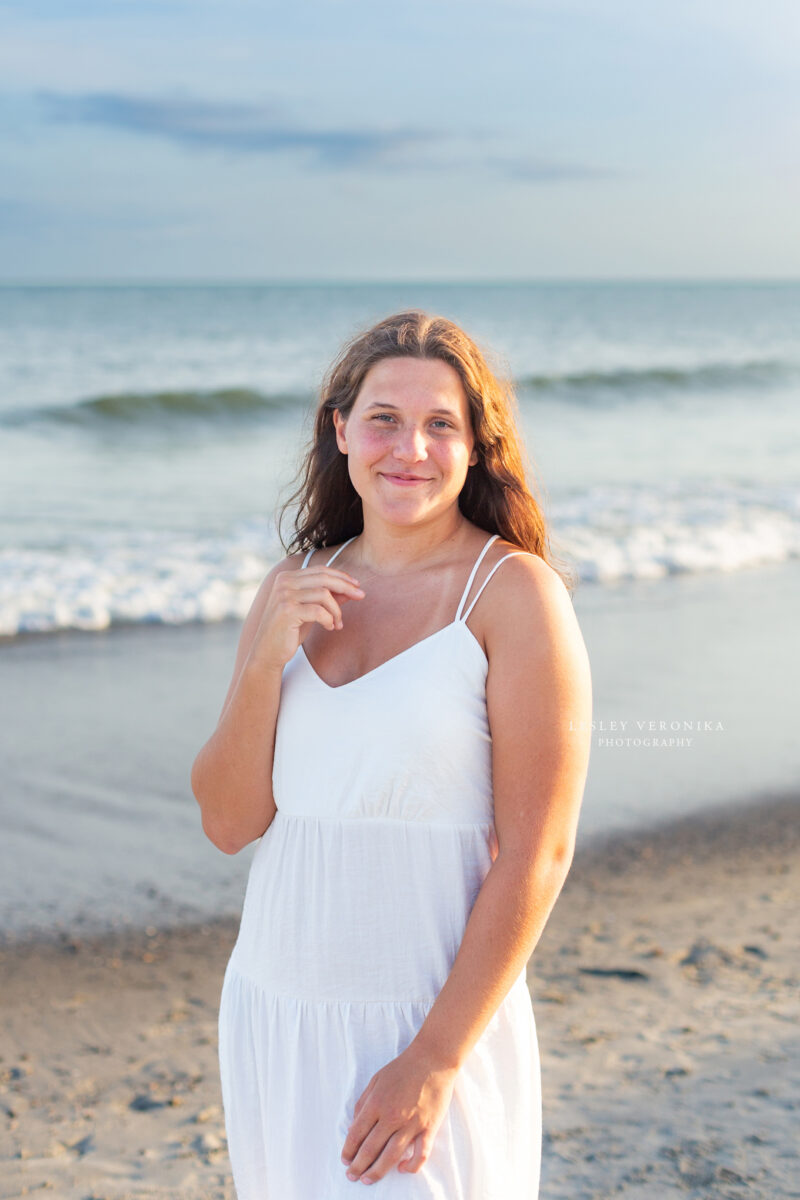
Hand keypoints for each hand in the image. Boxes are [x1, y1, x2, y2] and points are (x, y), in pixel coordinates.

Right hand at [250, 561, 364, 671]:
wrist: (268, 652)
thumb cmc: (290, 631)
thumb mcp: (312, 611)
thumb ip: (329, 598)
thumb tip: (352, 589)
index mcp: (287, 577)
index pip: (320, 571)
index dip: (341, 576)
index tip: (357, 585)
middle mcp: (284, 582)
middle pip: (324, 578)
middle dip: (346, 586)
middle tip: (361, 596)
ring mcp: (284, 595)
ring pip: (323, 594)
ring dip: (336, 610)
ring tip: (338, 623)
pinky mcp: (287, 611)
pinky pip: (318, 611)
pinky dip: (329, 619)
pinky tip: (330, 628)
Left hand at [340, 1043, 457, 1183]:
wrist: (432, 1059)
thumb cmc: (402, 1068)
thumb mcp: (376, 1080)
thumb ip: (363, 1102)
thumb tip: (355, 1125)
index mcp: (377, 1103)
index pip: (357, 1133)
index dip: (348, 1150)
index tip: (345, 1160)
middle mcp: (392, 1116)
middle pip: (370, 1148)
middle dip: (358, 1166)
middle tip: (352, 1176)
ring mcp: (412, 1123)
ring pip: (391, 1156)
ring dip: (377, 1171)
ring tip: (368, 1180)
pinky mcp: (429, 1127)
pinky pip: (420, 1154)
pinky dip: (411, 1166)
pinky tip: (402, 1169)